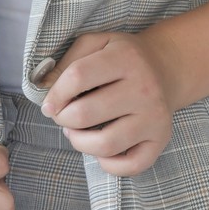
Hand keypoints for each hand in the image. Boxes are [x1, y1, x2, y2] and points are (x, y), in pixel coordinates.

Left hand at [38, 31, 176, 175]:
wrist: (166, 67)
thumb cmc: (122, 57)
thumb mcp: (96, 44)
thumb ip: (66, 61)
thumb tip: (42, 89)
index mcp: (125, 58)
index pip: (77, 77)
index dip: (54, 95)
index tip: (49, 105)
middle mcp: (144, 88)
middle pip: (85, 114)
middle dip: (63, 119)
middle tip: (63, 117)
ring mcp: (155, 116)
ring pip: (105, 144)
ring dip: (80, 143)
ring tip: (76, 133)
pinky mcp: (161, 138)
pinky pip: (131, 165)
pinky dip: (109, 165)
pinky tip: (100, 150)